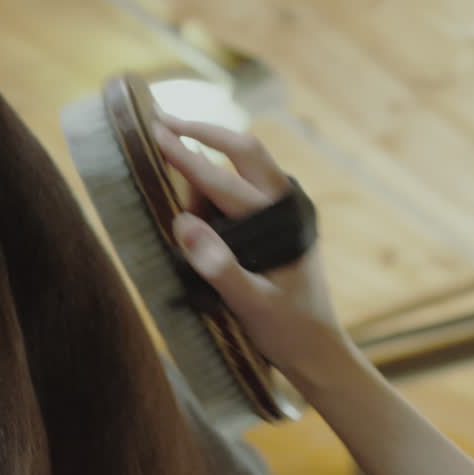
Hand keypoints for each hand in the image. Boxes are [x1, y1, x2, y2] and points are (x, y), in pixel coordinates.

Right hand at [153, 114, 355, 388]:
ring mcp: (285, 211)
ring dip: (209, 160)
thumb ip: (219, 267)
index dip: (187, 156)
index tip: (156, 134)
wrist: (317, 350)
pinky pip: (246, 185)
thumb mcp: (252, 305)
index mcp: (283, 220)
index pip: (224, 180)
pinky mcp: (279, 222)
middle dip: (203, 133)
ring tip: (175, 182)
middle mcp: (288, 205)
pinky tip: (196, 201)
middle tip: (163, 123)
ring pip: (245, 164)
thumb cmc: (287, 330)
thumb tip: (183, 224)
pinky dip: (217, 182)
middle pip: (244, 149)